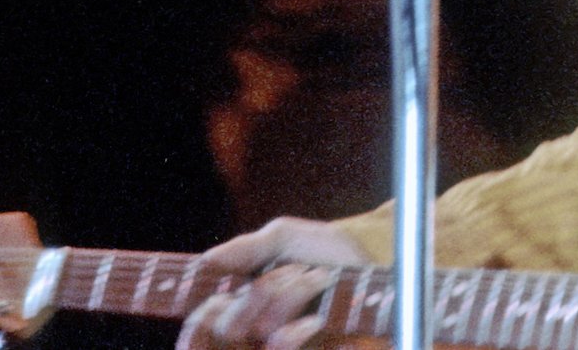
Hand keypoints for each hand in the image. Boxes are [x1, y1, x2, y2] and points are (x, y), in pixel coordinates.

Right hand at [175, 218, 370, 349]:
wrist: (377, 269)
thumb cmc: (328, 253)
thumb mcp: (285, 239)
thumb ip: (246, 248)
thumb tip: (206, 261)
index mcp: (243, 307)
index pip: (200, 330)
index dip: (201, 319)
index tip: (215, 299)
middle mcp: (256, 336)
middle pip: (229, 329)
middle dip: (260, 293)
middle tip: (292, 271)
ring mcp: (281, 348)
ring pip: (261, 334)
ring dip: (290, 297)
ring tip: (320, 278)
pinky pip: (284, 348)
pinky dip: (298, 329)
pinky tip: (319, 317)